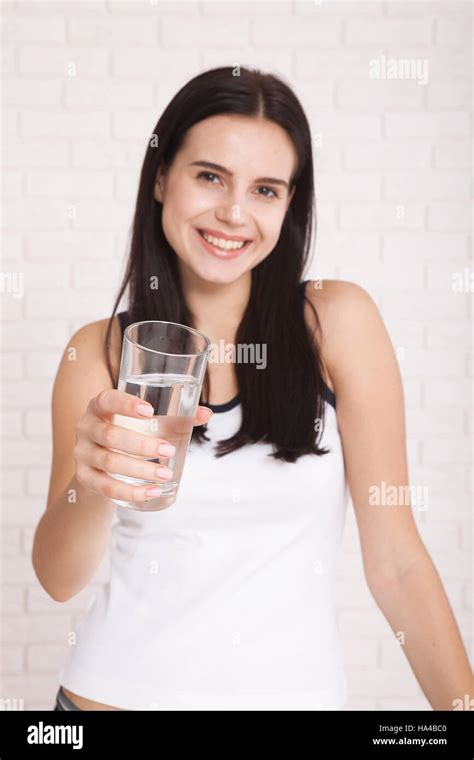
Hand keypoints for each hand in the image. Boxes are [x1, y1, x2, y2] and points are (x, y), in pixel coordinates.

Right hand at [73, 389, 211, 503]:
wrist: (102, 463)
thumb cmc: (131, 434)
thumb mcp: (149, 424)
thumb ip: (176, 418)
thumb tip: (207, 414)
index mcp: (100, 406)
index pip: (107, 400)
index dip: (125, 404)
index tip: (150, 411)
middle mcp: (86, 427)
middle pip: (111, 435)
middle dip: (142, 445)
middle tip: (168, 451)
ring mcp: (82, 453)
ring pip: (109, 462)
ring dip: (140, 470)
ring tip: (166, 474)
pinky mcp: (84, 477)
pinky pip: (106, 487)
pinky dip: (131, 491)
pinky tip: (152, 491)